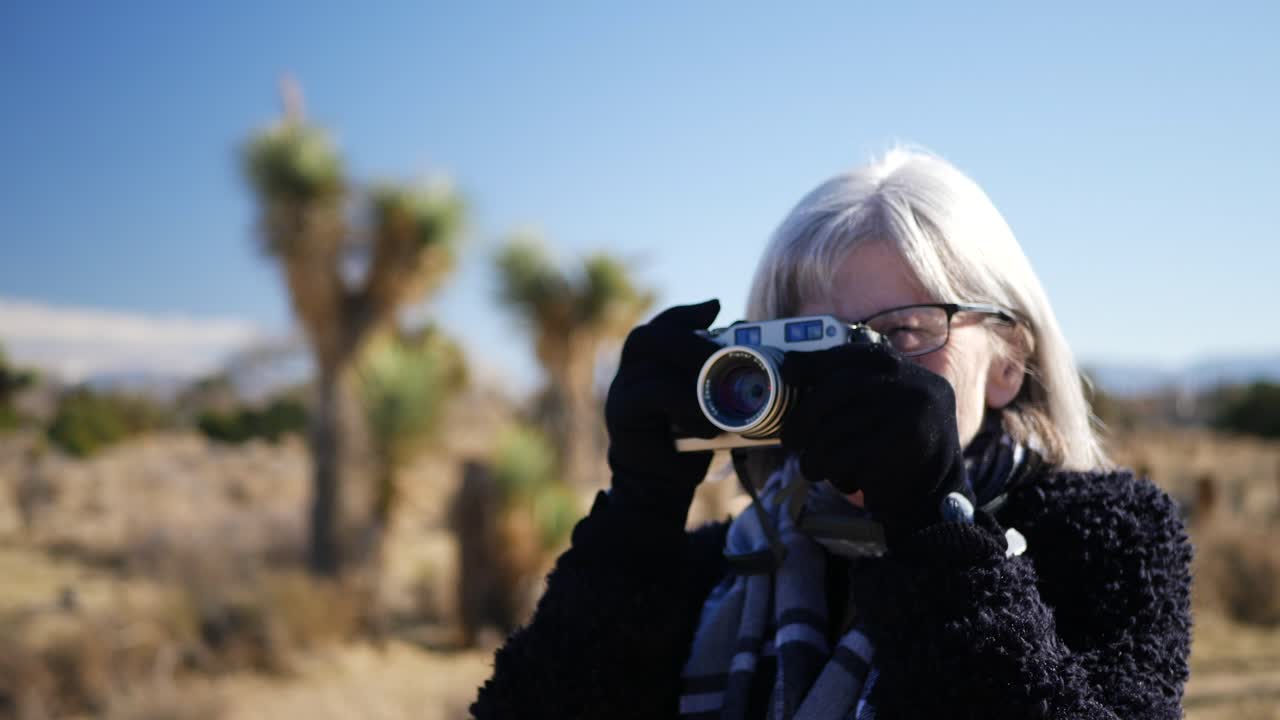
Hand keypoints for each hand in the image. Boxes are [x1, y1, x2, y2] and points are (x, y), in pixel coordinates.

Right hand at [604, 300, 722, 521]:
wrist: (661, 490)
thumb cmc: (687, 445)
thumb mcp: (708, 405)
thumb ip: (718, 377)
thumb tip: (748, 341)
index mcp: (648, 367)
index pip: (660, 327)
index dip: (684, 314)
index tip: (715, 308)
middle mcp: (628, 375)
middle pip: (648, 338)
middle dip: (688, 338)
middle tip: (723, 350)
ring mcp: (620, 394)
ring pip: (650, 365)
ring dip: (692, 373)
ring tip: (723, 391)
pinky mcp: (621, 417)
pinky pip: (651, 394)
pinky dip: (685, 403)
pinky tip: (708, 422)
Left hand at [780, 342, 967, 539]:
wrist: (935, 501)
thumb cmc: (896, 454)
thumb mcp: (883, 410)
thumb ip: (851, 388)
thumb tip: (791, 365)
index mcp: (907, 371)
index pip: (853, 356)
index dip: (814, 362)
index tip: (790, 371)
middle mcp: (913, 386)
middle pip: (838, 389)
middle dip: (804, 415)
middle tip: (789, 438)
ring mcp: (911, 414)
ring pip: (836, 427)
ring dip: (814, 454)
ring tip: (814, 467)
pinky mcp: (902, 447)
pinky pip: (844, 455)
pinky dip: (832, 471)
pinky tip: (841, 480)